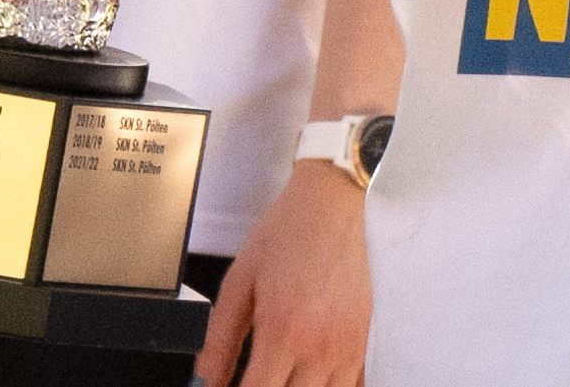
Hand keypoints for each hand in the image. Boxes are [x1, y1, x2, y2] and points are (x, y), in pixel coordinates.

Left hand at [198, 164, 372, 386]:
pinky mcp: (365, 345)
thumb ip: (218, 339)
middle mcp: (320, 347)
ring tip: (279, 372)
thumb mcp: (240, 280)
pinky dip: (326, 386)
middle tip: (252, 376)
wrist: (337, 201)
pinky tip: (307, 373)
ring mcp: (348, 350)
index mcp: (284, 330)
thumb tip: (204, 380)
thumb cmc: (291, 231)